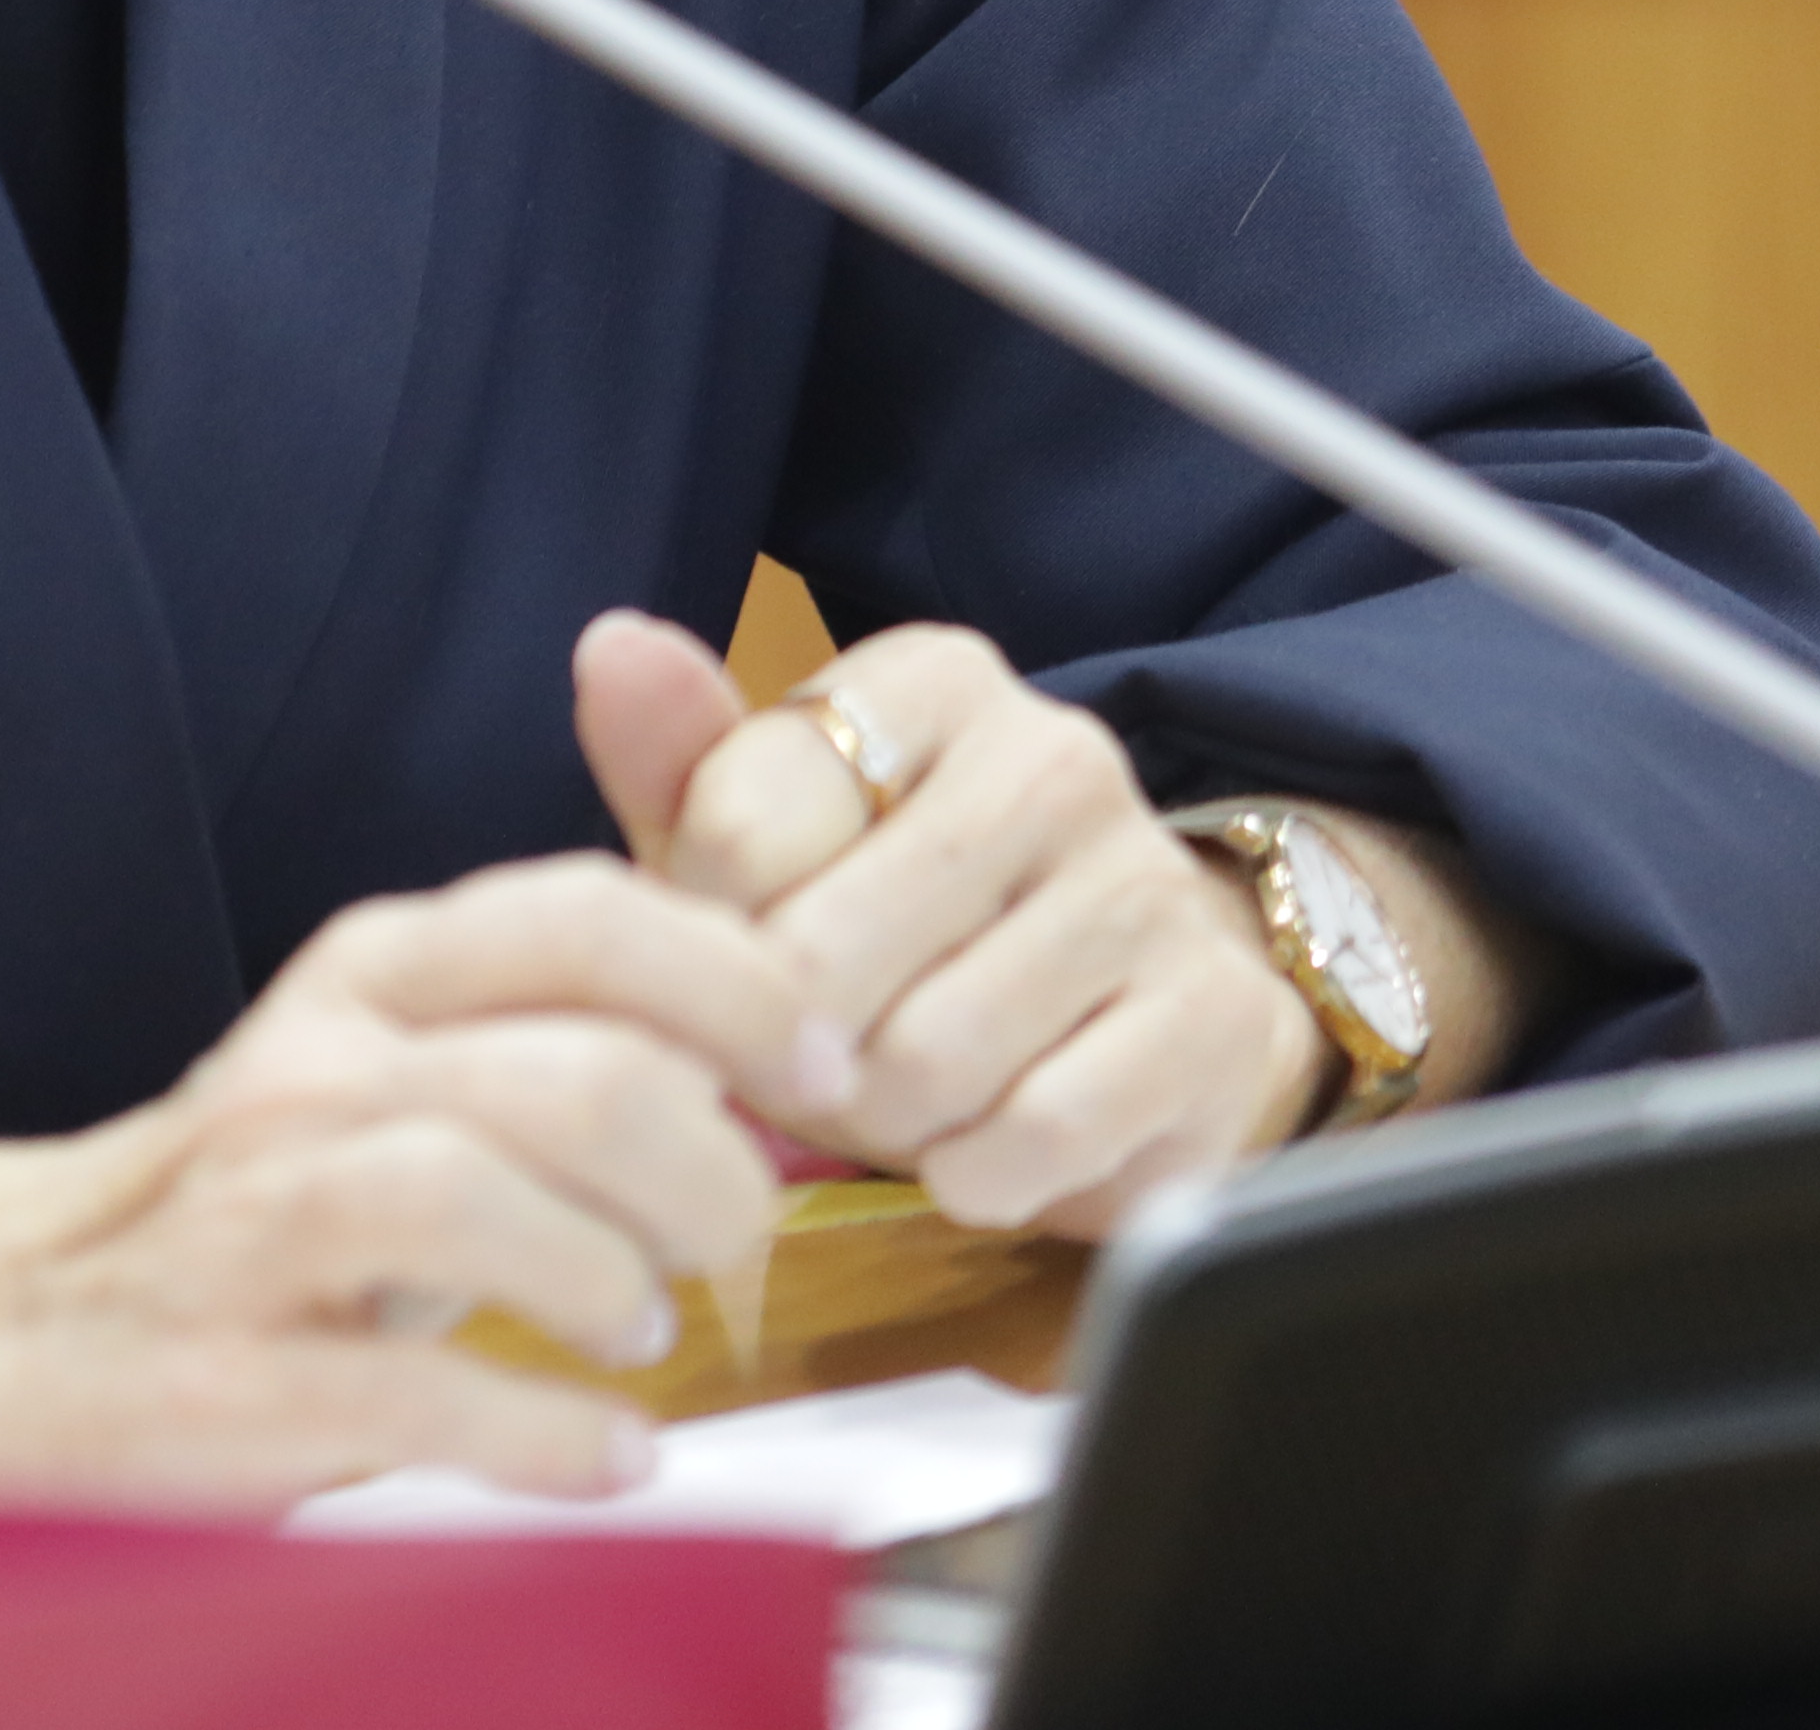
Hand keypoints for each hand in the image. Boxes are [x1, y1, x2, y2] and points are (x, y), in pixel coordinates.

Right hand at [0, 852, 828, 1516]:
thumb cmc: (247, 1206)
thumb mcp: (384, 1061)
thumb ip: (551, 1026)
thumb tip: (777, 1045)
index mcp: (366, 973)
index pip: (584, 915)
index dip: (740, 981)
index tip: (825, 1064)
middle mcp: (313, 1070)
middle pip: (577, 1068)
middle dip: (710, 1167)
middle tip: (735, 1240)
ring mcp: (258, 1221)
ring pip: (490, 1195)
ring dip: (618, 1279)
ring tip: (645, 1328)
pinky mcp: (230, 1377)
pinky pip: (423, 1391)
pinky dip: (550, 1433)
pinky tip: (607, 1453)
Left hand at [571, 610, 1320, 1236]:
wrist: (1128, 1012)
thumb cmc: (902, 925)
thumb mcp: (770, 841)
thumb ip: (680, 760)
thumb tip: (611, 645)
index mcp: (932, 682)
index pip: (737, 829)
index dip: (716, 937)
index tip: (761, 951)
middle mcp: (1053, 754)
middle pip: (821, 956)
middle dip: (793, 1049)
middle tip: (821, 1060)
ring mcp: (1143, 881)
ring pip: (925, 1057)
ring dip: (886, 1121)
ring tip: (906, 1098)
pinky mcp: (1208, 1016)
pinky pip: (1035, 1132)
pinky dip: (982, 1174)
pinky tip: (986, 1146)